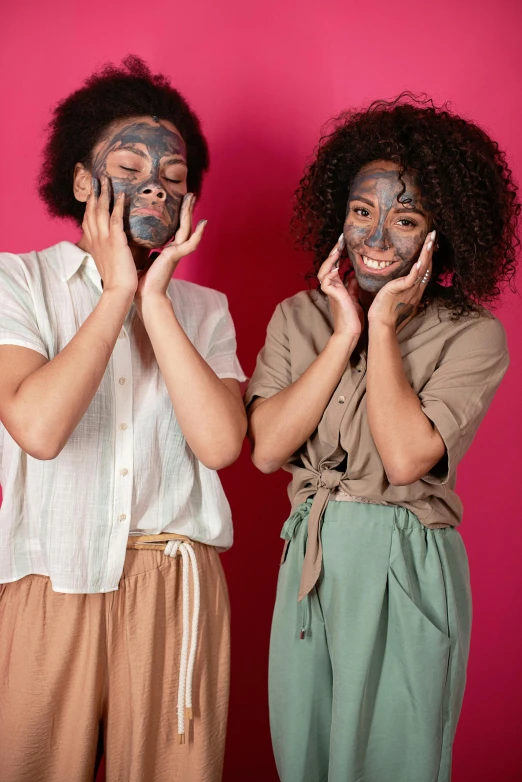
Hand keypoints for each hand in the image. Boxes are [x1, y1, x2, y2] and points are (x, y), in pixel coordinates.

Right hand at [82, 176, 137, 295]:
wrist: (119, 291)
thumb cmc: (119, 279)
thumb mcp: (111, 260)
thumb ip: (115, 248)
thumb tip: (125, 242)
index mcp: (94, 244)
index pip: (87, 220)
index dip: (88, 206)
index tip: (91, 194)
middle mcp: (95, 239)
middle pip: (91, 210)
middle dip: (93, 193)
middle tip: (96, 178)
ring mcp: (104, 239)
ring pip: (101, 210)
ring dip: (103, 193)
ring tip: (106, 179)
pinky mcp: (115, 241)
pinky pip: (115, 218)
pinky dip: (117, 204)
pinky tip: (121, 194)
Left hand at [135, 193, 205, 302]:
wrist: (144, 295)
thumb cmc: (140, 280)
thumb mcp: (139, 256)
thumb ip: (141, 245)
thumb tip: (132, 235)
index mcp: (166, 250)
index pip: (173, 229)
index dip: (177, 215)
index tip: (176, 202)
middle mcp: (173, 250)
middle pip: (182, 225)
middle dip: (185, 209)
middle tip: (188, 194)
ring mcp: (176, 253)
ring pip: (186, 229)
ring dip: (190, 214)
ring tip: (192, 199)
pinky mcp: (175, 257)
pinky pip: (190, 243)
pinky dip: (198, 234)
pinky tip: (203, 224)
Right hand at [317, 235, 364, 337]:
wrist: (350, 332)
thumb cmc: (352, 318)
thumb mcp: (354, 297)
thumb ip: (352, 286)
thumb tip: (354, 275)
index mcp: (337, 286)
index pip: (335, 266)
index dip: (338, 254)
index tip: (344, 243)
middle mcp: (332, 287)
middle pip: (327, 265)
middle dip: (333, 252)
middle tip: (341, 240)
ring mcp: (331, 291)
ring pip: (324, 272)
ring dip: (330, 260)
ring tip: (337, 250)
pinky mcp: (333, 295)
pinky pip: (326, 281)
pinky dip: (330, 273)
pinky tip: (336, 267)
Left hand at [368, 230, 435, 330]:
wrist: (381, 323)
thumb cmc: (385, 310)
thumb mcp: (396, 294)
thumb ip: (400, 285)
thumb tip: (399, 277)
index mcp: (415, 288)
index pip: (425, 268)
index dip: (429, 255)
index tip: (430, 242)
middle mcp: (416, 287)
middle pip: (427, 266)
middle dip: (430, 249)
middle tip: (433, 234)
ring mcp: (410, 289)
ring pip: (422, 269)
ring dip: (426, 254)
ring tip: (430, 241)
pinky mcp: (401, 290)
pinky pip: (411, 278)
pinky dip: (417, 269)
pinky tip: (420, 260)